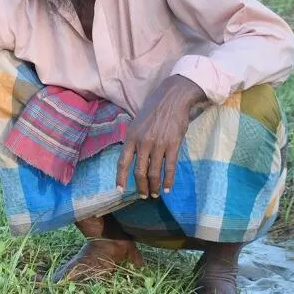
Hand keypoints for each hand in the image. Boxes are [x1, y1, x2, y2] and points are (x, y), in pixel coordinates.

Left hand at [116, 75, 206, 198]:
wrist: (172, 98)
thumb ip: (134, 141)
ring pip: (154, 173)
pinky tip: (168, 189)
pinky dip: (168, 181)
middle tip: (143, 195)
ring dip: (154, 187)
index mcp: (131, 137)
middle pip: (139, 172)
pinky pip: (170, 168)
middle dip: (141, 187)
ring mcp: (158, 144)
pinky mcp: (173, 145)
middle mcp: (143, 142)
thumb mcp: (137, 124)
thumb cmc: (154, 110)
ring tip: (155, 194)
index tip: (120, 190)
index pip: (122, 162)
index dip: (120, 178)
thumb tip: (132, 158)